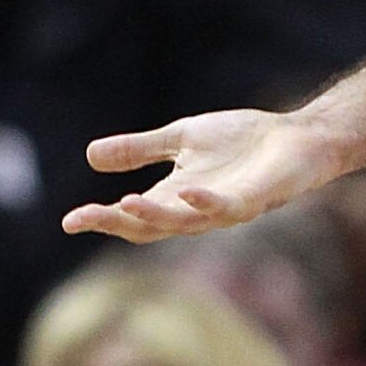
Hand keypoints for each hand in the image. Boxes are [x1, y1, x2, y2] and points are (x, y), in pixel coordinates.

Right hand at [64, 107, 335, 243]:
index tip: (69, 222)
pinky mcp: (256, 199)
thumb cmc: (243, 142)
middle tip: (83, 219)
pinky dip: (207, 201)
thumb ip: (140, 150)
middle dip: (116, 223)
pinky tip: (187, 189)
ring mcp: (227, 209)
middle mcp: (198, 210)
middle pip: (151, 227)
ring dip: (155, 216)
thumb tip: (89, 157)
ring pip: (185, 223)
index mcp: (176, 197)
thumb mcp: (180, 139)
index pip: (132, 216)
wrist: (296, 138)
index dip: (101, 219)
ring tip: (124, 204)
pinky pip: (228, 207)